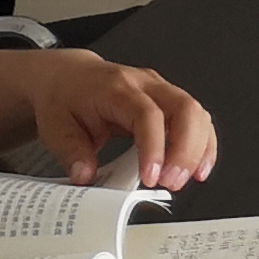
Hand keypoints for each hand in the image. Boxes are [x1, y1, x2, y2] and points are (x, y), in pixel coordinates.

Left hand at [18, 51, 219, 190]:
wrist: (67, 76)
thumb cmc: (64, 97)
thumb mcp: (54, 125)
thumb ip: (71, 151)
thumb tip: (86, 176)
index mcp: (116, 88)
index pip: (147, 114)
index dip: (155, 146)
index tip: (152, 176)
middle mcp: (144, 85)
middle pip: (183, 108)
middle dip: (186, 149)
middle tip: (172, 182)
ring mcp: (161, 90)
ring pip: (196, 113)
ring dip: (197, 149)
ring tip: (183, 180)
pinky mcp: (169, 101)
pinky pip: (197, 119)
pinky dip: (203, 145)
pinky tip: (199, 168)